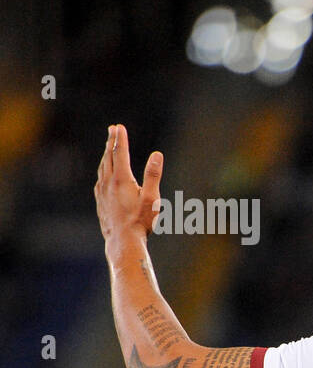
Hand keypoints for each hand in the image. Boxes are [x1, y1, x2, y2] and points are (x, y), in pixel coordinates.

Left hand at [95, 124, 163, 252]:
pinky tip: (103, 173)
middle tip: (112, 129)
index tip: (119, 127)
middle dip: (111, 142)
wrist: (122, 241)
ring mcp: (102, 192)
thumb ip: (153, 175)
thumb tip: (157, 155)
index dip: (120, 139)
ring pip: (102, 168)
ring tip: (108, 148)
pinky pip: (99, 180)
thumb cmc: (140, 221)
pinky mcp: (100, 201)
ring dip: (106, 155)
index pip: (119, 153)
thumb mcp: (152, 197)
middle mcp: (108, 183)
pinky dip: (102, 170)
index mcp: (121, 179)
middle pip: (108, 157)